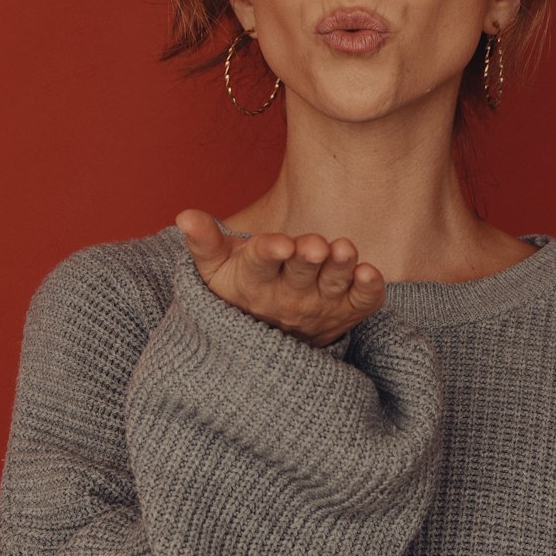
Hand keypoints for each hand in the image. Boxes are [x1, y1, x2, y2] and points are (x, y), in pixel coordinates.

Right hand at [174, 209, 385, 346]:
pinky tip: (370, 272)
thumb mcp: (216, 270)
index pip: (261, 265)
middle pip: (302, 274)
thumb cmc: (240, 290)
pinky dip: (369, 290)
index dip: (270, 253)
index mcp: (256, 282)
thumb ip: (204, 242)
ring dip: (341, 268)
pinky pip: (363, 303)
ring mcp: (322, 305)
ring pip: (334, 285)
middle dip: (308, 258)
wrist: (270, 340)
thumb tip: (184, 215)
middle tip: (315, 245)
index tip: (280, 244)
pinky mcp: (348, 311)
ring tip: (344, 250)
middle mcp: (290, 297)